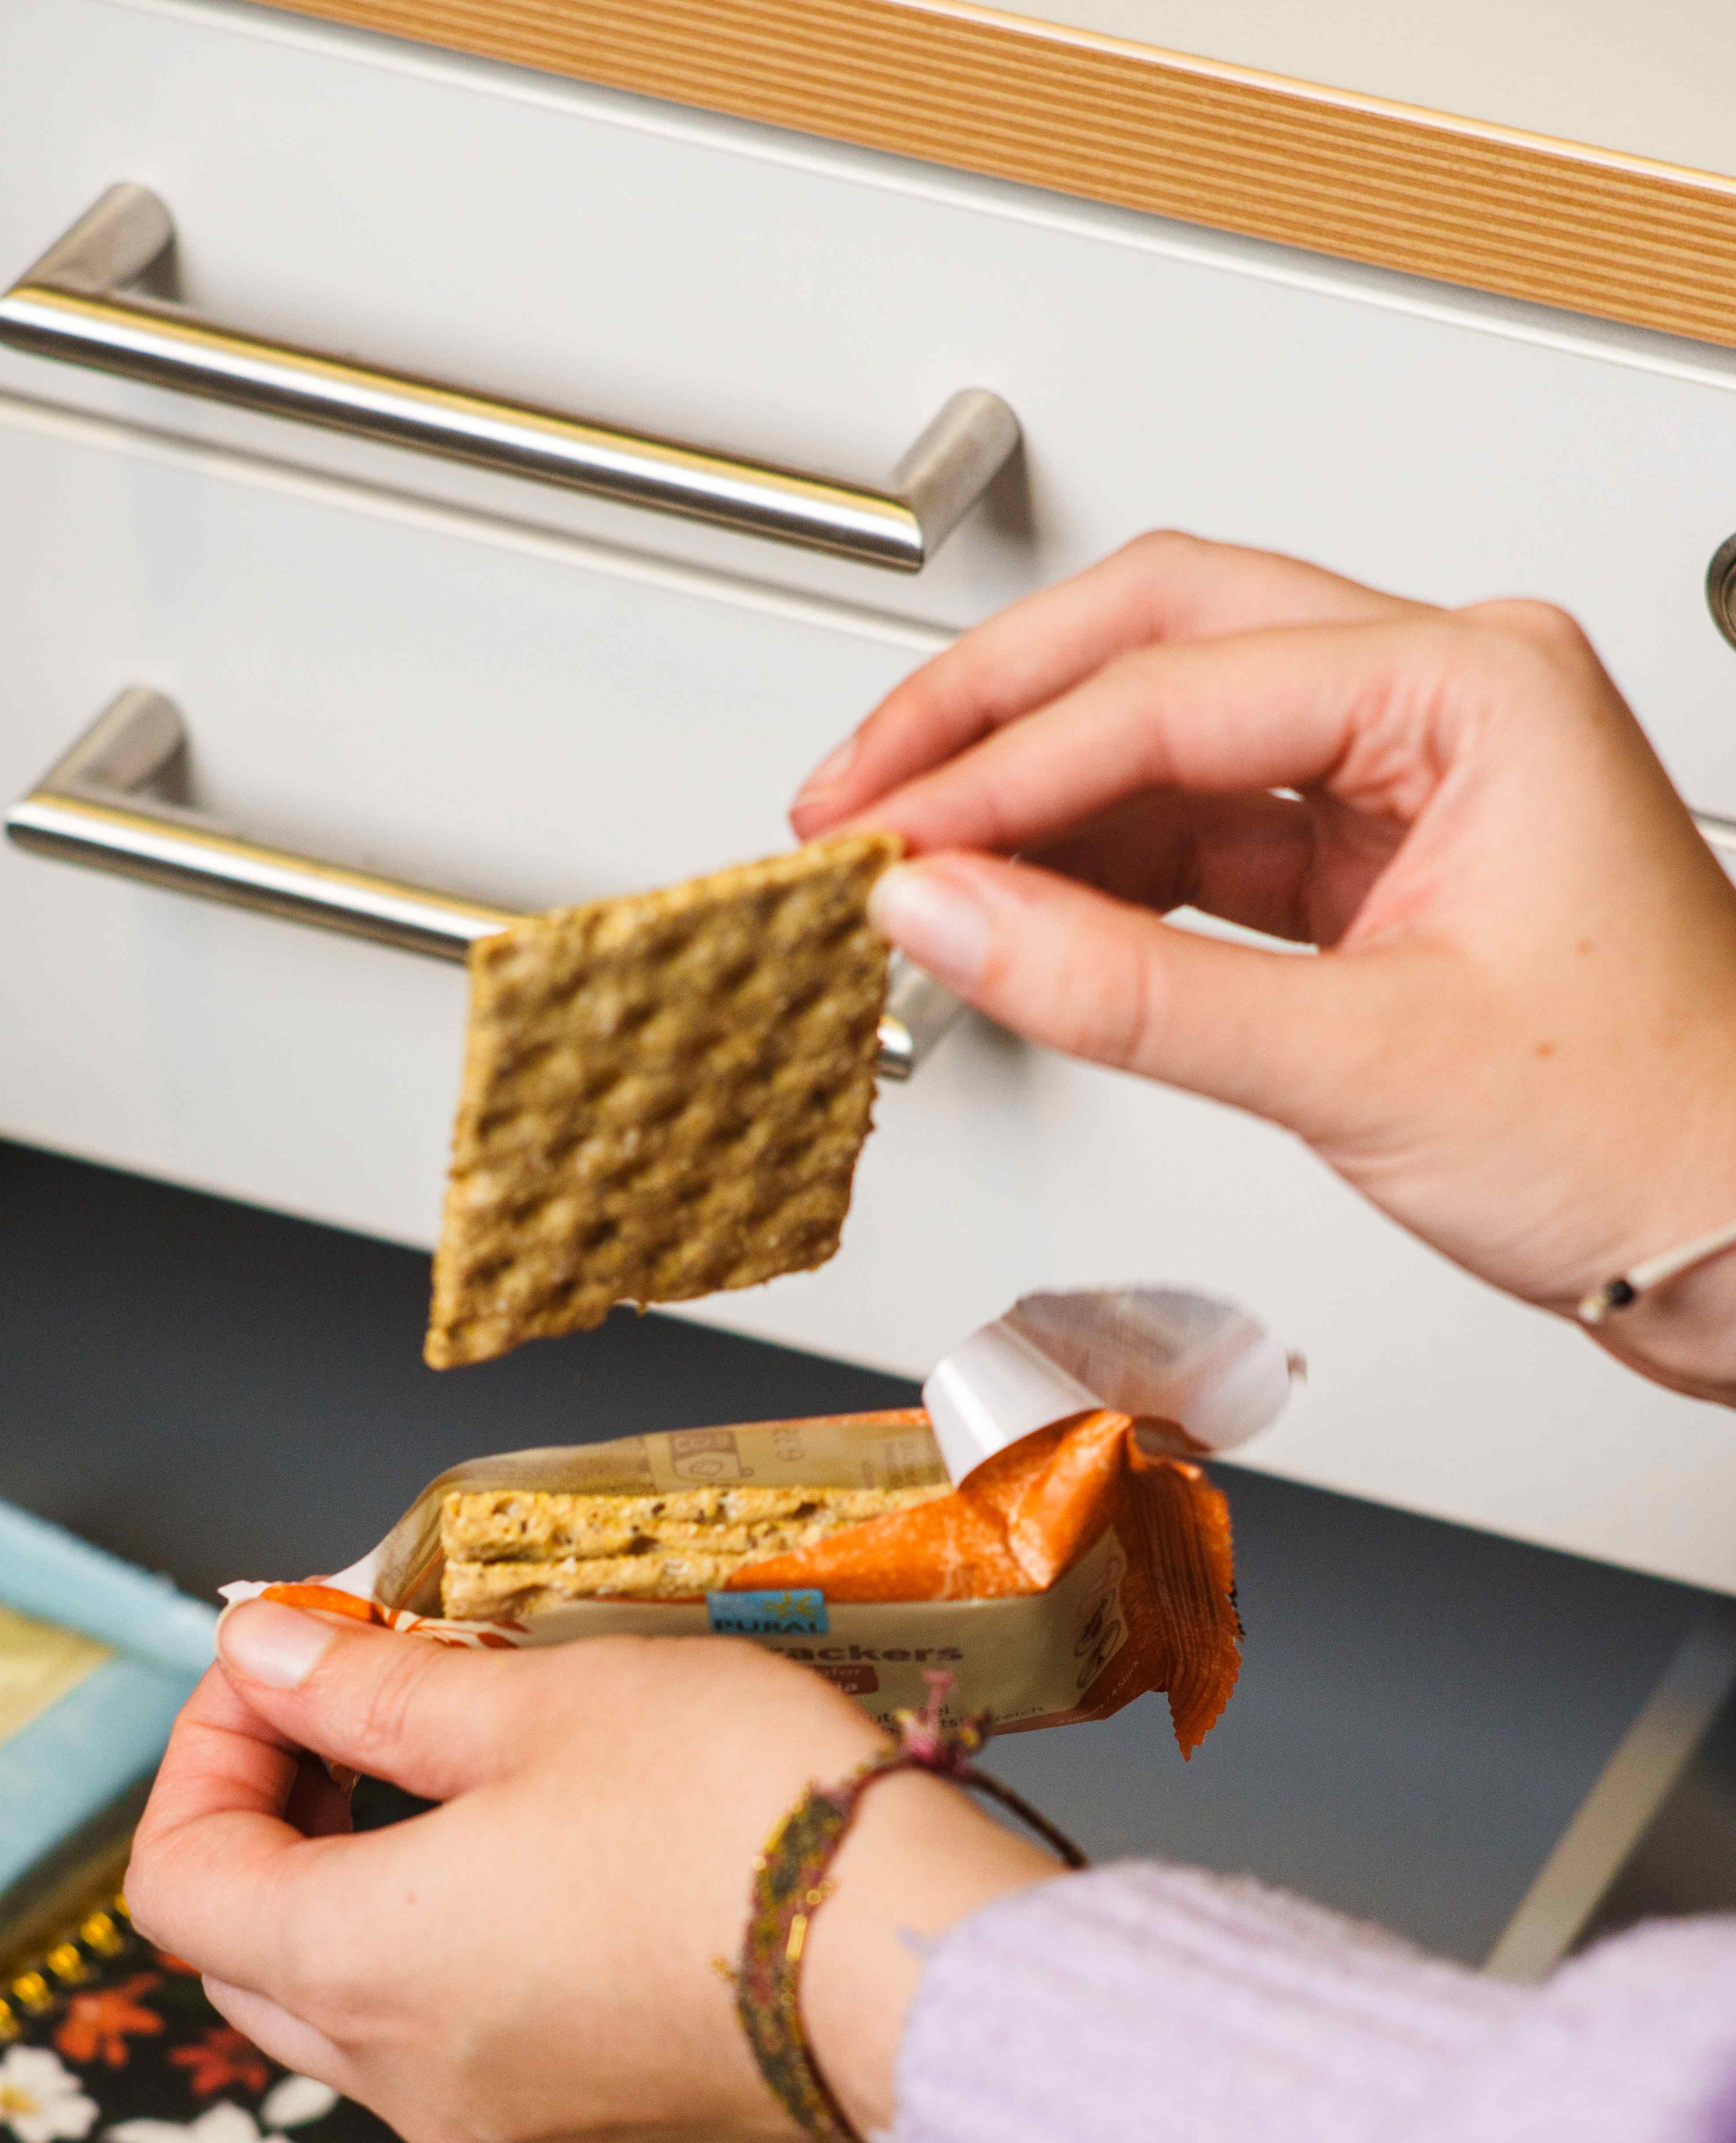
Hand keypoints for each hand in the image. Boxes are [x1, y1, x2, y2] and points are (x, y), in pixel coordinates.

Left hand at [125, 1604, 1056, 2142]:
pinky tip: (558, 1858)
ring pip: (362, 2009)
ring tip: (464, 1768)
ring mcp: (510, 2119)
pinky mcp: (604, 2129)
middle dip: (275, 1820)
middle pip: (251, 1955)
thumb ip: (374, 1686)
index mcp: (360, 1967)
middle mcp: (411, 2076)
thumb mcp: (536, 1699)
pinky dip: (469, 1951)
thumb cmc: (736, 1817)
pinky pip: (477, 2044)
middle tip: (355, 1707)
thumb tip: (263, 1653)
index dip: (202, 1751)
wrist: (923, 1965)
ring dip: (372, 1887)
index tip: (281, 1664)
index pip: (175, 1878)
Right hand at [794, 533, 1735, 1402]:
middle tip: (854, 794)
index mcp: (1476, 688)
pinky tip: (1015, 912)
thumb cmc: (1658, 1135)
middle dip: (990, 716)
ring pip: (1170, 731)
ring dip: (1032, 795)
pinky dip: (1097, 871)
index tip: (882, 839)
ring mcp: (1407, 778)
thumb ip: (1127, 989)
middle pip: (1159, 638)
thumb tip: (946, 917)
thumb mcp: (1363, 1065)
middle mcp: (1443, 699)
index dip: (1002, 768)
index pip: (1176, 689)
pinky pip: (1203, 833)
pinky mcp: (1377, 865)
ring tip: (910, 867)